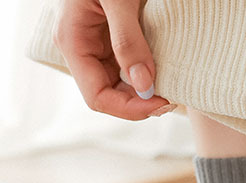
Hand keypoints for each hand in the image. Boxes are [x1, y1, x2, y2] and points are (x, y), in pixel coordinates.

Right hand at [53, 0, 173, 119]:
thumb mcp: (118, 0)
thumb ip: (128, 41)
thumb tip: (144, 87)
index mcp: (73, 41)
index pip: (97, 97)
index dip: (129, 109)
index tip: (162, 102)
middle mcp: (82, 48)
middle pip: (110, 95)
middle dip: (141, 103)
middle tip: (173, 97)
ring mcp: (95, 44)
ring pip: (119, 85)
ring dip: (145, 92)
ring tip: (171, 88)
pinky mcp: (109, 38)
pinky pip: (127, 68)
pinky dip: (146, 75)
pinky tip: (164, 73)